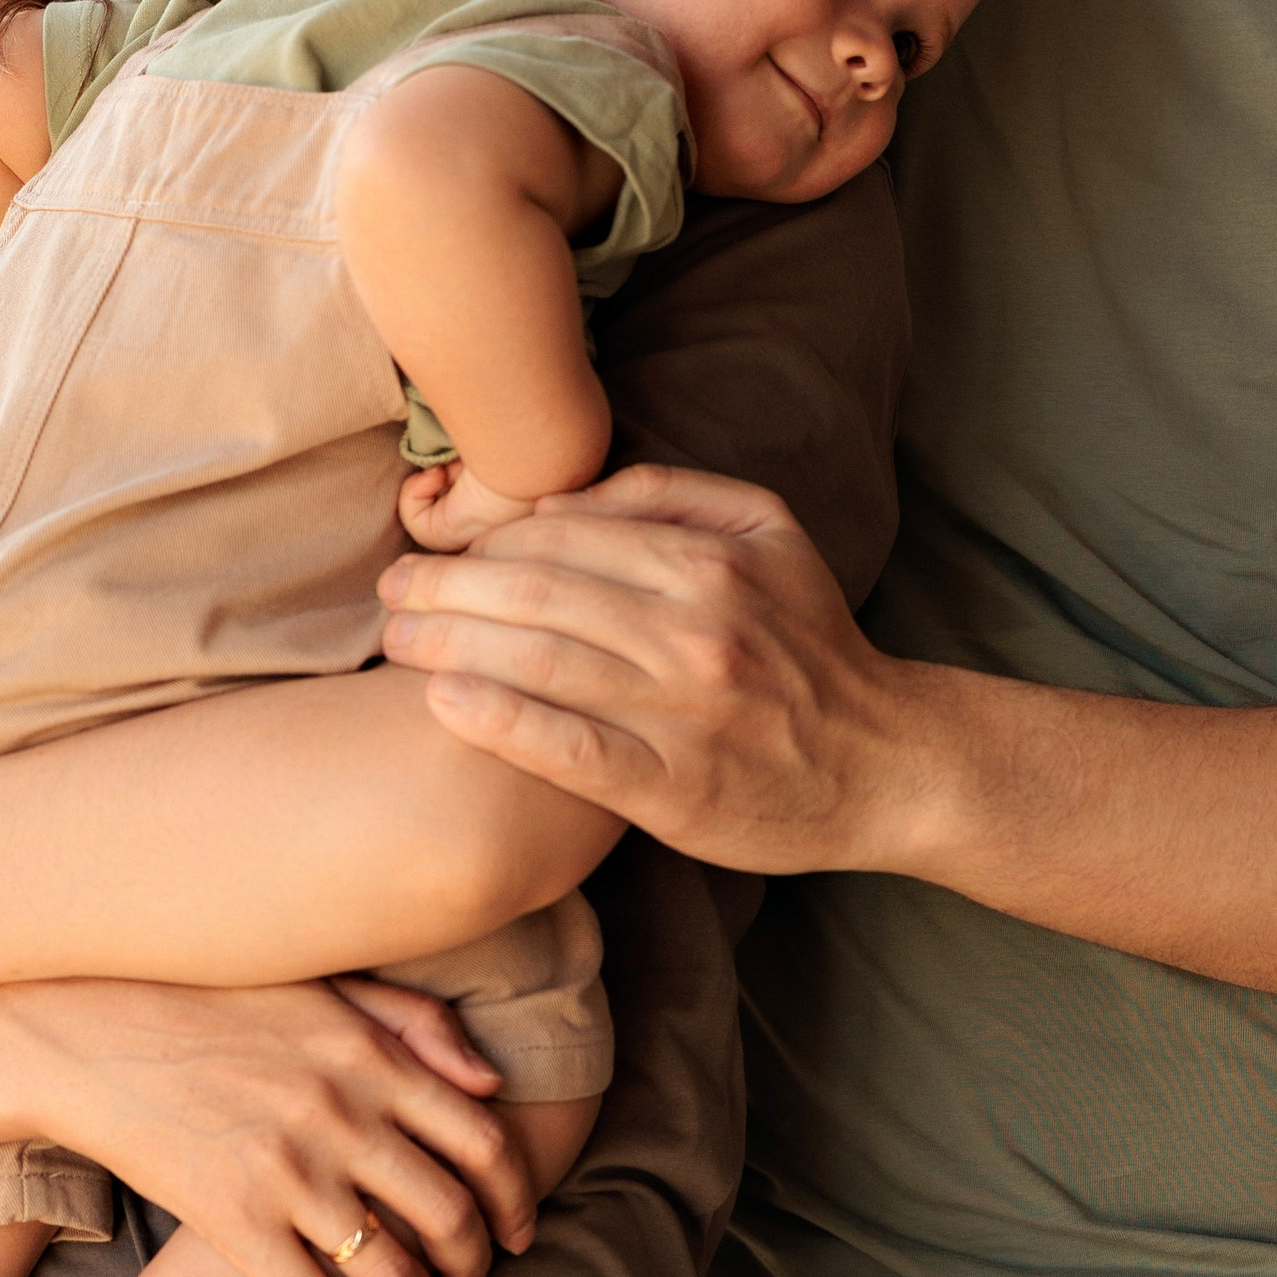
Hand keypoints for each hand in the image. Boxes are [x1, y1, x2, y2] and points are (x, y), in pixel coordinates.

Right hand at [0, 972, 538, 1276]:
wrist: (93, 1035)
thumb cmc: (216, 1005)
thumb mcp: (326, 988)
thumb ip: (418, 1024)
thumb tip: (492, 1082)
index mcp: (373, 1057)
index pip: (484, 1144)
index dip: (516, 1200)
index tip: (517, 1231)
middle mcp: (343, 1115)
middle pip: (450, 1216)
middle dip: (477, 1263)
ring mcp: (287, 1172)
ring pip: (393, 1269)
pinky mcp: (233, 1221)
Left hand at [377, 463, 927, 871]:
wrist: (886, 763)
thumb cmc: (813, 646)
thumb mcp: (773, 534)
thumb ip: (676, 495)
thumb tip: (572, 489)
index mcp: (710, 561)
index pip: (562, 538)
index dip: (483, 541)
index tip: (436, 551)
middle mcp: (695, 630)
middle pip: (536, 594)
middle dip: (445, 588)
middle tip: (391, 593)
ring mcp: (682, 712)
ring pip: (540, 662)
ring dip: (449, 645)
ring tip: (397, 640)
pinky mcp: (672, 787)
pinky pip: (568, 747)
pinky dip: (498, 721)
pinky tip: (444, 704)